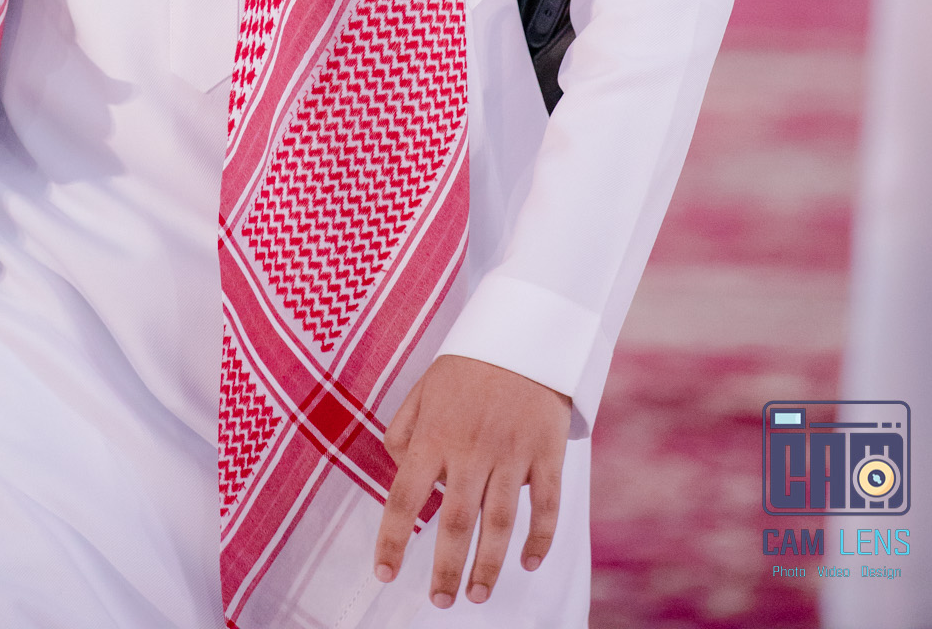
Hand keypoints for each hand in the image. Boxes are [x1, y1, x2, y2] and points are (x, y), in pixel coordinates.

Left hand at [374, 356, 569, 608]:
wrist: (526, 329)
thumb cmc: (469, 362)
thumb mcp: (424, 387)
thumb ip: (403, 429)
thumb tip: (399, 470)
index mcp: (434, 435)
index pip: (404, 498)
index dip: (392, 541)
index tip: (385, 574)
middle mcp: (470, 449)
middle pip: (454, 523)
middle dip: (446, 570)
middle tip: (441, 602)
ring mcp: (511, 453)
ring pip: (498, 523)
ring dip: (488, 566)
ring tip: (476, 595)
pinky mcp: (546, 452)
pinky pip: (545, 506)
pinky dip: (538, 539)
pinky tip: (527, 563)